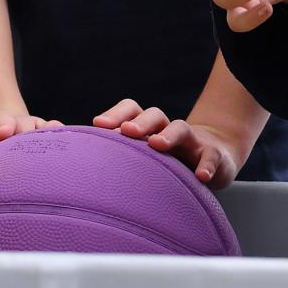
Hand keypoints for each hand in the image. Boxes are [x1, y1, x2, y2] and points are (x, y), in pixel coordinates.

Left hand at [95, 98, 245, 189]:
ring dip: (169, 135)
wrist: (215, 157)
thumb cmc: (168, 161)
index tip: (98, 125)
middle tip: (126, 132)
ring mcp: (192, 143)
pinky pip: (212, 158)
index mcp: (149, 130)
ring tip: (157, 144)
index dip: (116, 114)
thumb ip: (116, 155)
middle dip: (140, 122)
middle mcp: (168, 131)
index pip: (132, 111)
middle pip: (154, 115)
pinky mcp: (214, 157)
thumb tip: (72, 155)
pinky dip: (207, 165)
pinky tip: (201, 176)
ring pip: (182, 129)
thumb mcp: (144, 155)